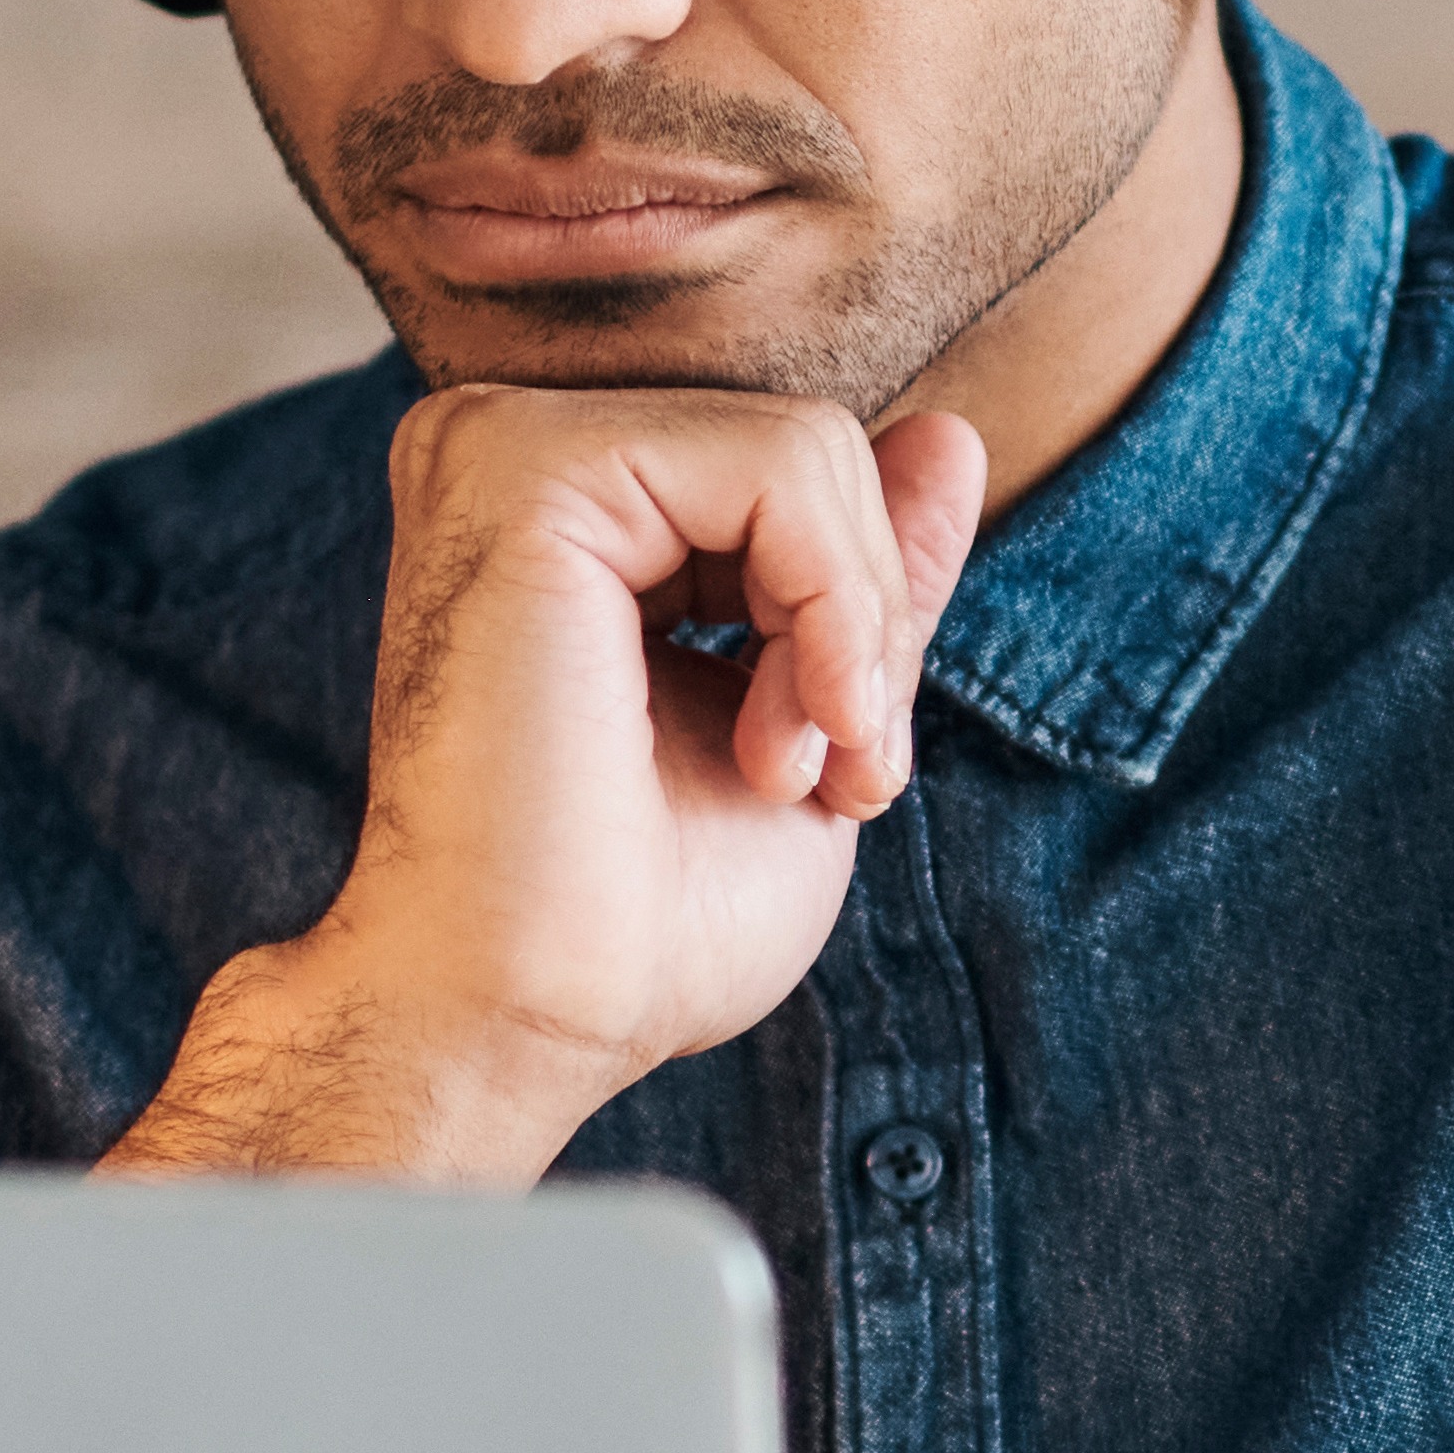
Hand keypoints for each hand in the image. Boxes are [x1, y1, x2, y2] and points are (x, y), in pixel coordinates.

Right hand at [107, 384, 991, 1184]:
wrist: (522, 1017)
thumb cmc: (645, 918)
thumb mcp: (810, 717)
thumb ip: (864, 577)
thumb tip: (949, 434)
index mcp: (564, 510)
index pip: (798, 477)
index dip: (863, 621)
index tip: (840, 774)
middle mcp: (513, 449)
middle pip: (814, 448)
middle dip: (866, 628)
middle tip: (825, 778)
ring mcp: (504, 443)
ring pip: (810, 449)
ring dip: (851, 635)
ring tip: (787, 770)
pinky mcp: (521, 465)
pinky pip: (783, 463)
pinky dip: (835, 611)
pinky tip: (779, 742)